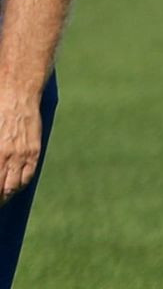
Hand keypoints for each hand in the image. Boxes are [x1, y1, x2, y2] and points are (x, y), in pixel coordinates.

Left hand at [0, 86, 40, 201]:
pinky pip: (27, 175)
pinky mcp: (33, 150)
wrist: (16, 90)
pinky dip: (19, 185)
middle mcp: (6, 156)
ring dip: (5, 195)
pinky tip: (12, 188)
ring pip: (14, 186)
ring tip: (0, 199)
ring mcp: (22, 154)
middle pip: (1, 189)